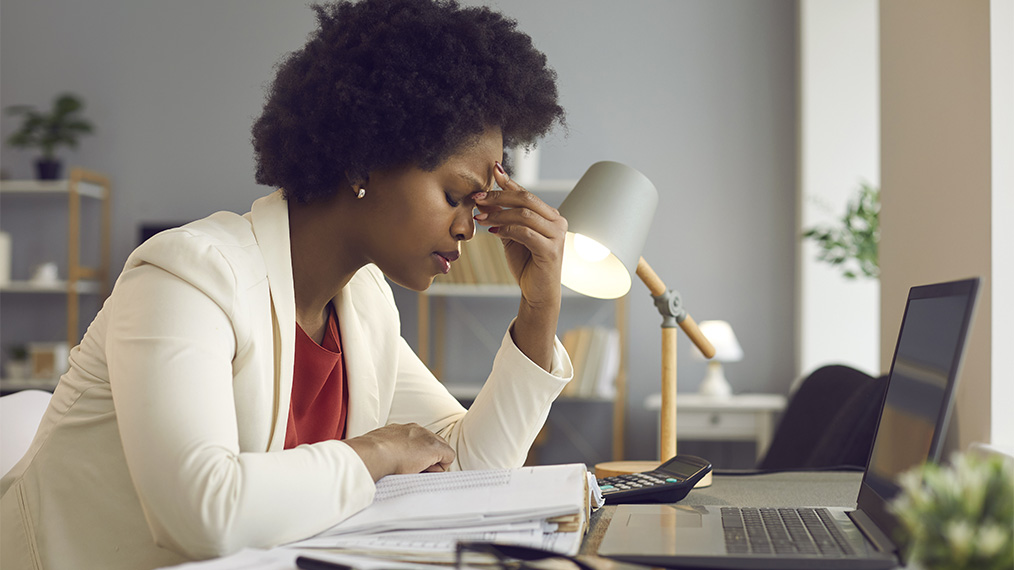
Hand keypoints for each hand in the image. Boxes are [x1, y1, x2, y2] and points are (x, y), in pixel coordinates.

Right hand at [344, 423, 454, 480]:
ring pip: (440, 451)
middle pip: (432, 445)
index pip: (418, 442)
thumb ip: (386, 451)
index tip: (406, 466)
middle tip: (412, 472)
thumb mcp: (377, 449)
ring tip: (415, 472)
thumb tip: (384, 461)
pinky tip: (424, 472)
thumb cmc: (370, 455)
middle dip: (427, 459)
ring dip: (431, 464)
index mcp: (402, 430)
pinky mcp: (434, 447)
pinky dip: (440, 467)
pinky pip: (448, 457)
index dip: (416, 457)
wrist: (372, 453)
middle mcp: (416, 429)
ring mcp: (426, 436)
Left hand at [473, 162, 566, 308]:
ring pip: (524, 215)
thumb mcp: (511, 235)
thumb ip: (502, 217)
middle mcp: (557, 221)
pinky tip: (492, 232)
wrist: (538, 293)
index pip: (526, 193)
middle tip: (477, 198)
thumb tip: (483, 198)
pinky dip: (506, 230)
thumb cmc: (526, 264)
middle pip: (526, 199)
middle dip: (498, 196)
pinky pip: (525, 233)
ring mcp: (557, 235)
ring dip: (498, 215)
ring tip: (479, 218)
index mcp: (550, 215)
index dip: (508, 182)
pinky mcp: (551, 250)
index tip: (492, 171)